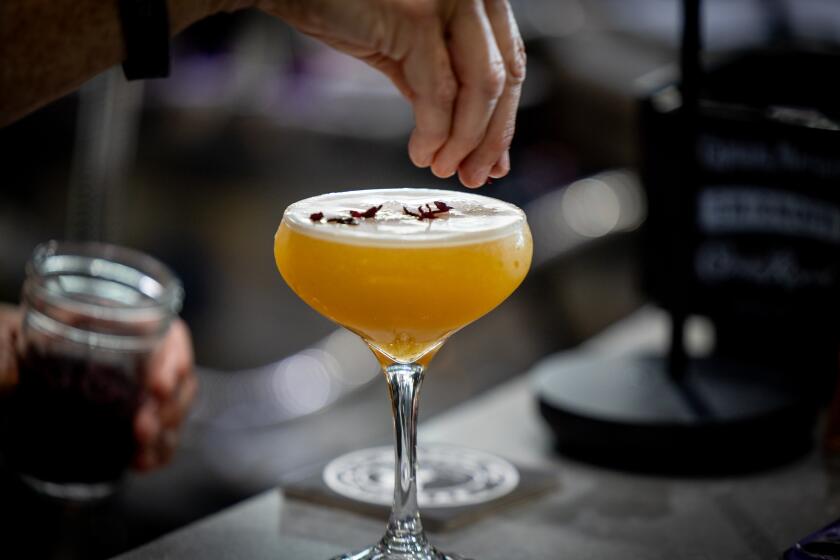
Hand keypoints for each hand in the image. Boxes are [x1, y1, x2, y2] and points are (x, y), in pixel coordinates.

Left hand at [0, 304, 196, 470]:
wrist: (2, 367)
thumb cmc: (8, 344)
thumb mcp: (4, 335)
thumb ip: (6, 351)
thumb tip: (9, 378)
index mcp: (114, 322)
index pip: (167, 333)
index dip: (174, 358)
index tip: (159, 387)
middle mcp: (131, 354)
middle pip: (178, 376)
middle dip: (169, 406)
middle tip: (143, 428)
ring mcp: (131, 389)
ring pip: (173, 407)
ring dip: (165, 431)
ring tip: (140, 449)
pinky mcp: (125, 419)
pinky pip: (159, 434)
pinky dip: (158, 450)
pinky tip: (141, 462)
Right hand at [256, 0, 525, 187]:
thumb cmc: (345, 8)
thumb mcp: (406, 46)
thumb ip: (440, 83)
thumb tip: (465, 140)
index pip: (510, 63)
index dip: (505, 118)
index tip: (494, 161)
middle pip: (503, 77)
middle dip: (490, 137)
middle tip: (474, 177)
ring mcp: (447, 0)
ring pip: (479, 87)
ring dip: (464, 140)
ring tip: (443, 168)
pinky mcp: (415, 18)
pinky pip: (438, 90)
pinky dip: (435, 131)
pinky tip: (422, 153)